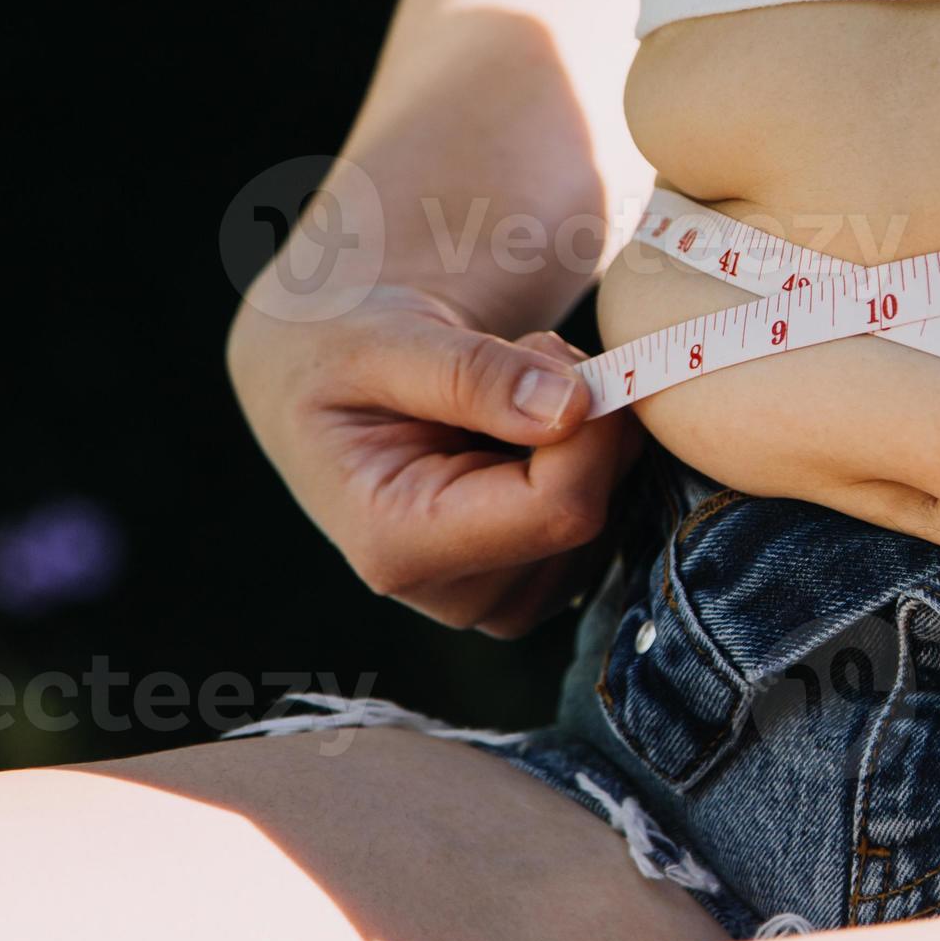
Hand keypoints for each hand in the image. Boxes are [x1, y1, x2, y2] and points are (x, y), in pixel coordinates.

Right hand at [227, 285, 636, 632]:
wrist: (328, 382)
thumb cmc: (341, 356)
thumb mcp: (383, 342)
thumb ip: (472, 374)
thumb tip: (571, 409)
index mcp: (396, 545)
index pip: (558, 509)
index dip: (586, 422)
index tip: (548, 345)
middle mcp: (452, 594)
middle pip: (590, 513)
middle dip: (584, 420)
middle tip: (523, 356)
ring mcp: (499, 598)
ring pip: (611, 515)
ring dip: (587, 437)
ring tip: (506, 393)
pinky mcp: (534, 582)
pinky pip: (610, 517)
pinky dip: (589, 460)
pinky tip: (520, 431)